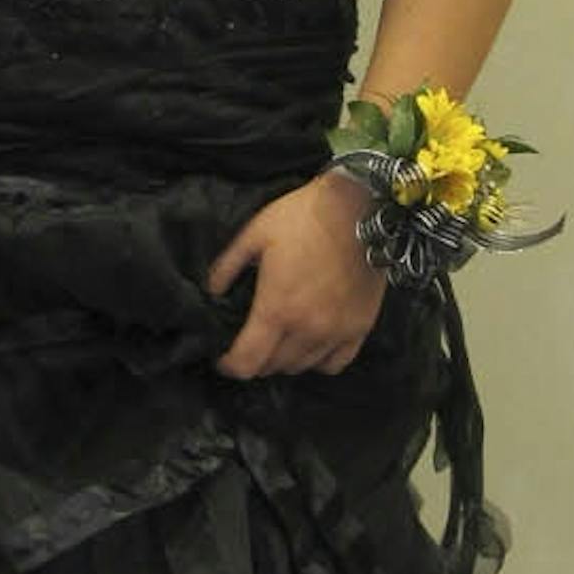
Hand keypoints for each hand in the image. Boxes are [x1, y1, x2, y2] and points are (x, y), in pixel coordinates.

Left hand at [206, 171, 387, 378]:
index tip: (223, 358)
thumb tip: (213, 291)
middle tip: (250, 343)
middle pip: (273, 367)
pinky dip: (319, 361)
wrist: (358, 206)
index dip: (229, 365)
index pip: (247, 362)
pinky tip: (311, 346)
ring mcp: (337, 331)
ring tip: (278, 342)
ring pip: (302, 367)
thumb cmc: (304, 217)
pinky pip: (336, 363)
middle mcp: (307, 328)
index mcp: (277, 309)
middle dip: (255, 360)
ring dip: (284, 360)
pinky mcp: (360, 326)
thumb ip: (228, 266)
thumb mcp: (254, 234)